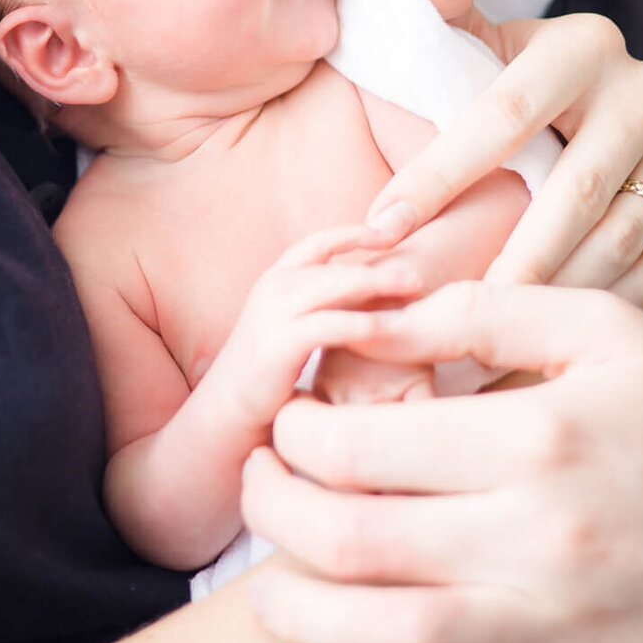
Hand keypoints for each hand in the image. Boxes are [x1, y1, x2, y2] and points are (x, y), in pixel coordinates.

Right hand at [214, 223, 422, 430]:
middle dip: (379, 264)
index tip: (390, 232)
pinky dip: (367, 324)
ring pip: (337, 286)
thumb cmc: (266, 370)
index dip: (355, 233)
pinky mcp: (282, 341)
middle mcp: (273, 287)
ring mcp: (275, 312)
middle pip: (336, 265)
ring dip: (380, 284)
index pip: (318, 241)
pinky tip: (395, 329)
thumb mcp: (286, 323)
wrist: (226, 410)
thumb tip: (362, 290)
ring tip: (415, 288)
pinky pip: (333, 325)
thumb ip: (315, 302)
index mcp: (275, 278)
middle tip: (416, 273)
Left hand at [241, 283, 642, 642]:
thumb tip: (369, 313)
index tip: (289, 417)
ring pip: (387, 642)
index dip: (296, 429)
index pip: (362, 443)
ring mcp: (559, 631)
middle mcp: (539, 541)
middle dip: (272, 510)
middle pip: (351, 539)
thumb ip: (478, 310)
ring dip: (298, 615)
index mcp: (535, 439)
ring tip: (268, 583)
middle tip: (261, 483)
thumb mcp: (598, 326)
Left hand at [368, 0, 642, 306]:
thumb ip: (450, 22)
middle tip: (449, 310)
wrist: (608, 106)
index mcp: (585, 44)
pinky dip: (602, 306)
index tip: (380, 224)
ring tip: (494, 336)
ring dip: (556, 293)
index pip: (505, 115)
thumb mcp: (487, 46)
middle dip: (508, 256)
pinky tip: (549, 336)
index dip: (439, 173)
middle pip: (572, 190)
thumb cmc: (519, 84)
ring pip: (619, 237)